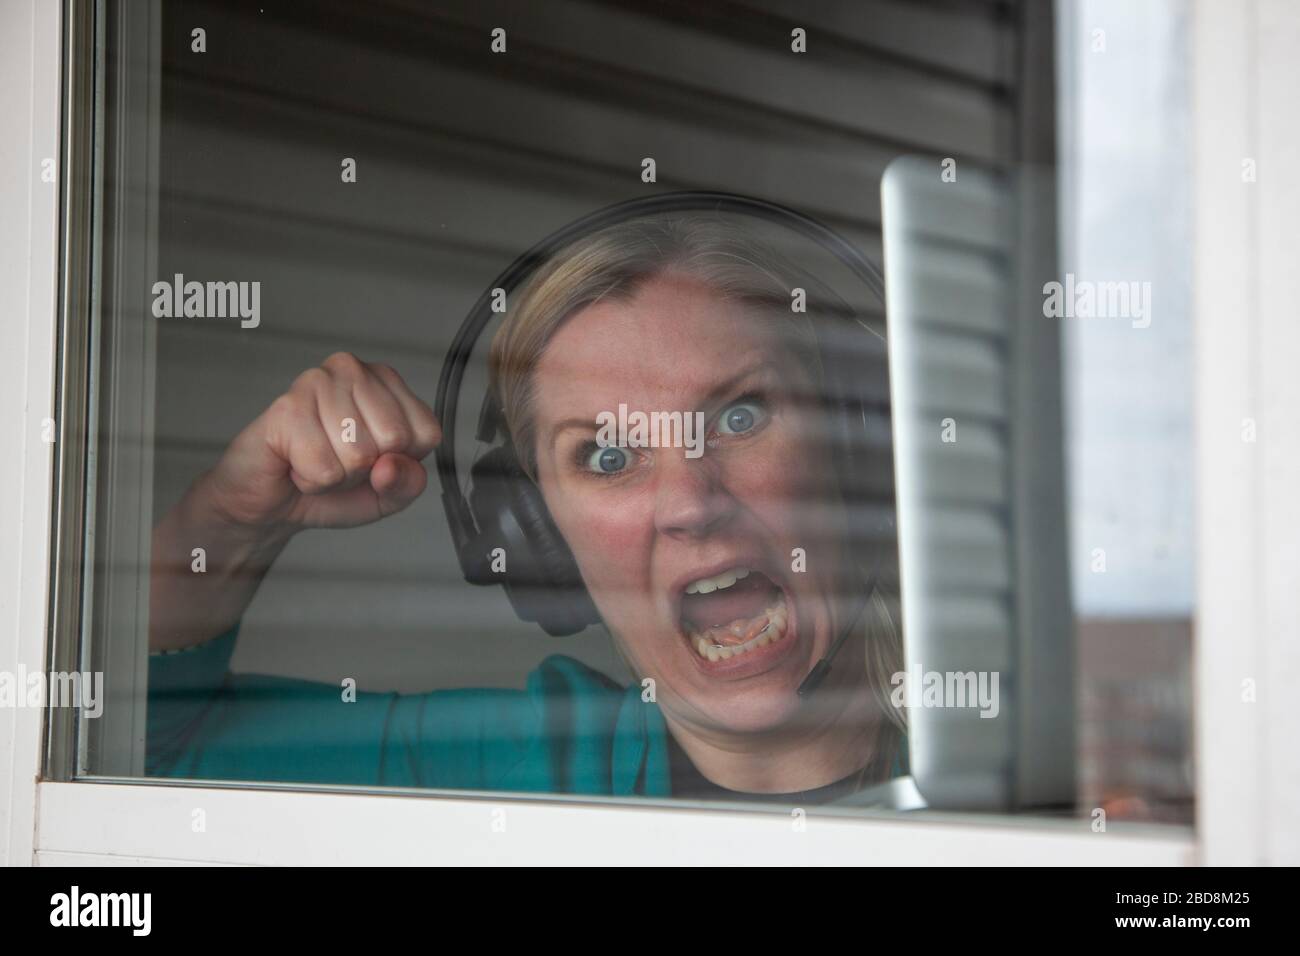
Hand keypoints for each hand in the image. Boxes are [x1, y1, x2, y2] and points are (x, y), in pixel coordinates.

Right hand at [198, 351, 441, 532]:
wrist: (270, 501)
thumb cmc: (332, 485)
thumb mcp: (388, 494)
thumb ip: (408, 482)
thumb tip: (391, 465)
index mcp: (389, 384)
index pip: (426, 433)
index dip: (400, 463)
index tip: (373, 461)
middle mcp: (355, 371)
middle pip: (394, 439)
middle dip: (367, 469)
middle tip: (337, 461)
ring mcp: (319, 382)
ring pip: (358, 455)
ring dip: (336, 476)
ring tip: (315, 460)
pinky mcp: (288, 406)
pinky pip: (324, 468)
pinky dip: (311, 481)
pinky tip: (295, 463)